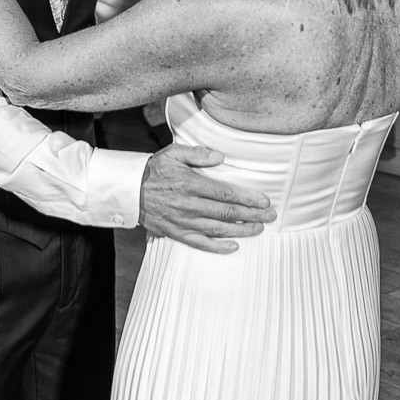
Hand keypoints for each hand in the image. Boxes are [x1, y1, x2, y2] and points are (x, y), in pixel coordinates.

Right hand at [139, 143, 275, 253]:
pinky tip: (234, 246)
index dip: (247, 198)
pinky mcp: (176, 233)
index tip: (264, 201)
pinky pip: (200, 243)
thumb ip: (197, 154)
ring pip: (218, 229)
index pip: (225, 193)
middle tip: (270, 216)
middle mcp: (189, 205)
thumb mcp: (173, 153)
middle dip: (252, 215)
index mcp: (190, 184)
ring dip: (241, 230)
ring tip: (259, 229)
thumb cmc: (154, 170)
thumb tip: (220, 157)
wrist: (129, 190)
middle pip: (227, 212)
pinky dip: (218, 247)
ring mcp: (183, 221)